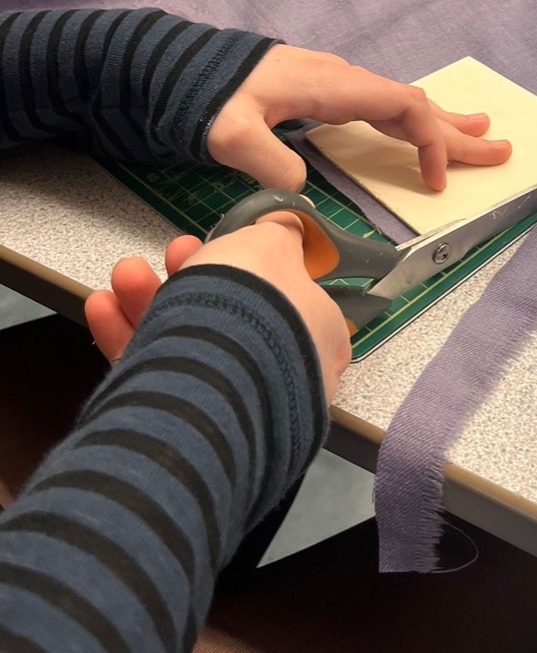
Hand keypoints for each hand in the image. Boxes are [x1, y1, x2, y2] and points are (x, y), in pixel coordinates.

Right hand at [86, 215, 350, 403]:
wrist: (213, 386)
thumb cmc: (258, 306)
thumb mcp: (273, 245)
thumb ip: (279, 234)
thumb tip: (286, 228)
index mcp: (319, 335)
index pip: (288, 297)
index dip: (248, 265)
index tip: (220, 244)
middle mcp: (282, 372)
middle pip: (230, 316)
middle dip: (190, 278)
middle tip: (171, 254)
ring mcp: (233, 402)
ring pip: (187, 342)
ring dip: (150, 301)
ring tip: (125, 275)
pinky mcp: (186, 423)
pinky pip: (154, 373)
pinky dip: (126, 338)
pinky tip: (102, 307)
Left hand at [208, 44, 511, 191]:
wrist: (177, 65)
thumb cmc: (204, 96)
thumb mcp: (228, 133)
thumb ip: (266, 159)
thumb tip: (301, 191)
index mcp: (333, 86)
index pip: (403, 107)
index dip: (431, 142)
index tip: (438, 182)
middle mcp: (342, 78)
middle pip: (414, 103)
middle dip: (458, 130)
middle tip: (503, 150)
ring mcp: (333, 81)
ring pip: (399, 101)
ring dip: (440, 121)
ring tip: (479, 130)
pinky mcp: (320, 87)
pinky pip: (381, 102)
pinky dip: (410, 118)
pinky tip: (415, 126)